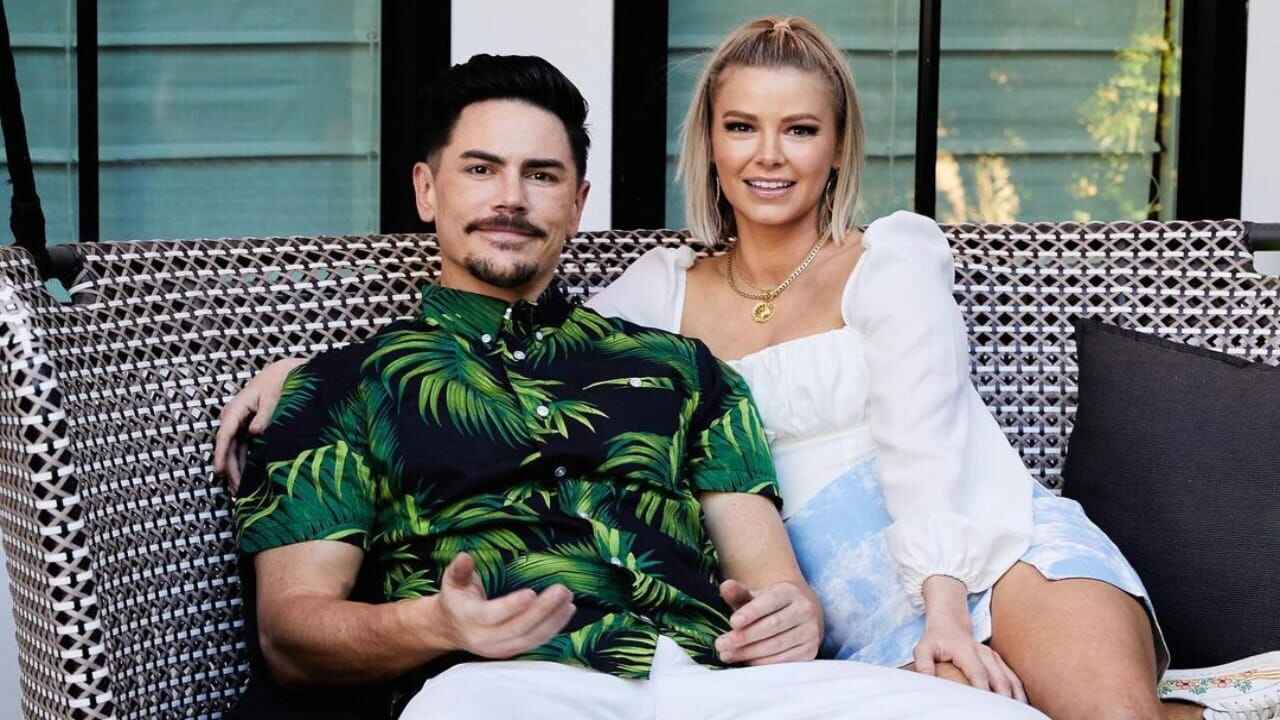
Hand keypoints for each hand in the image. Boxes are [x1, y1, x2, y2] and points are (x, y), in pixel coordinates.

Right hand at [212, 357, 304, 491]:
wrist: (284, 373)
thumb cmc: (279, 382)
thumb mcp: (273, 397)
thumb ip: (265, 415)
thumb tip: (254, 432)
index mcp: (236, 408)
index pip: (225, 435)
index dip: (222, 455)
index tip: (219, 472)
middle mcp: (233, 417)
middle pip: (227, 447)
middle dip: (229, 469)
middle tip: (235, 490)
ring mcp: (239, 423)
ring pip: (234, 450)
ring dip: (236, 469)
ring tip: (238, 490)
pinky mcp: (247, 428)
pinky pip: (242, 448)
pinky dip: (243, 462)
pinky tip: (246, 477)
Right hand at [431, 552, 575, 658]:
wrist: (453, 629)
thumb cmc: (456, 599)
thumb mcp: (452, 581)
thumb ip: (459, 569)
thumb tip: (465, 556)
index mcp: (468, 618)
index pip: (491, 615)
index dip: (512, 606)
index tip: (531, 593)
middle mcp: (484, 638)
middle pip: (518, 628)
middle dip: (543, 610)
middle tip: (562, 590)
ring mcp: (499, 648)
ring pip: (531, 638)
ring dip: (553, 620)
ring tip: (569, 600)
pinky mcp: (512, 651)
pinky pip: (536, 642)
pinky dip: (553, 628)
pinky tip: (566, 611)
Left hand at [714, 579, 822, 665]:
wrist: (801, 614)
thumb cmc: (770, 606)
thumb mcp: (755, 596)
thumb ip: (739, 592)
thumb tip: (725, 586)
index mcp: (790, 591)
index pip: (769, 601)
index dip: (751, 612)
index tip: (732, 622)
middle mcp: (805, 609)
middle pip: (772, 625)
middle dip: (744, 637)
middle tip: (721, 644)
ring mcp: (810, 631)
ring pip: (777, 645)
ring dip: (749, 652)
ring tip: (727, 654)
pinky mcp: (810, 651)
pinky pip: (784, 660)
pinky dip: (763, 662)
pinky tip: (746, 661)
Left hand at [913, 576, 1024, 701]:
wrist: (950, 622)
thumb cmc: (935, 639)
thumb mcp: (923, 648)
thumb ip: (923, 664)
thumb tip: (925, 682)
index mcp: (966, 651)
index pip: (978, 673)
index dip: (984, 689)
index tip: (988, 705)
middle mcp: (984, 653)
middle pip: (999, 678)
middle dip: (1005, 697)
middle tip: (1008, 713)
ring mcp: (994, 656)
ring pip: (1010, 678)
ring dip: (1017, 695)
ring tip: (1021, 713)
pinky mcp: (998, 661)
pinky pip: (1013, 677)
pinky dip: (1019, 691)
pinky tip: (1022, 704)